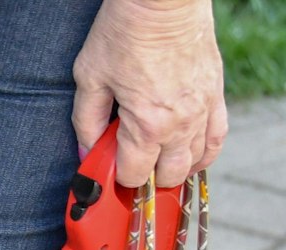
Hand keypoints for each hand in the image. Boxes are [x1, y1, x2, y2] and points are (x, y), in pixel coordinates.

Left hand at [72, 0, 227, 187]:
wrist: (163, 1)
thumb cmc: (123, 34)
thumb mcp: (89, 80)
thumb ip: (85, 123)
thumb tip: (86, 153)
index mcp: (146, 125)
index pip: (135, 175)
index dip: (117, 177)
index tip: (108, 168)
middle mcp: (180, 123)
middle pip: (169, 176)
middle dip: (147, 178)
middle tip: (131, 165)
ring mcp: (203, 110)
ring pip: (197, 161)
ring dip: (175, 167)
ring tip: (156, 162)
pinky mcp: (215, 94)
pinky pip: (218, 137)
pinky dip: (204, 152)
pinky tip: (189, 155)